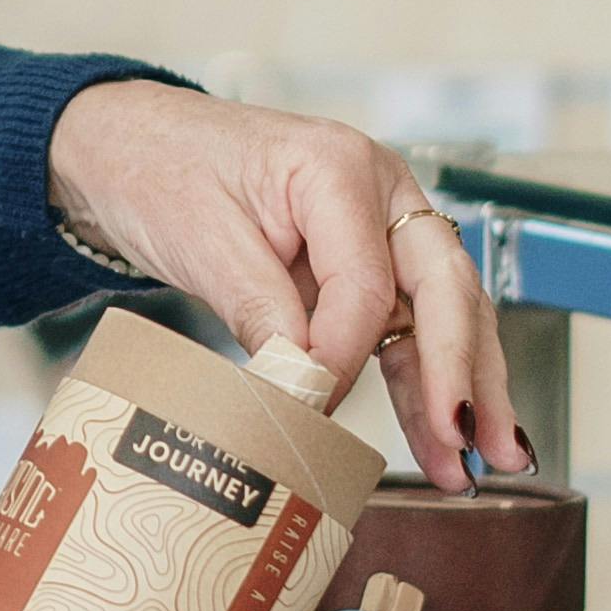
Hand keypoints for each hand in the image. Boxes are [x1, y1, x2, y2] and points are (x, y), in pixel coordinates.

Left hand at [44, 78, 525, 487]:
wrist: (131, 145)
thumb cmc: (163, 169)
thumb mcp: (201, 238)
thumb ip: (259, 308)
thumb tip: (304, 384)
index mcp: (339, 168)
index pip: (366, 280)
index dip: (344, 353)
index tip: (313, 407)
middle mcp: (380, 194)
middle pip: (443, 289)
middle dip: (463, 372)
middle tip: (470, 442)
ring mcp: (382, 231)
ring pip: (440, 317)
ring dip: (461, 391)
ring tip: (479, 465)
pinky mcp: (367, 269)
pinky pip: (406, 331)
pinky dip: (423, 384)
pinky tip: (439, 439)